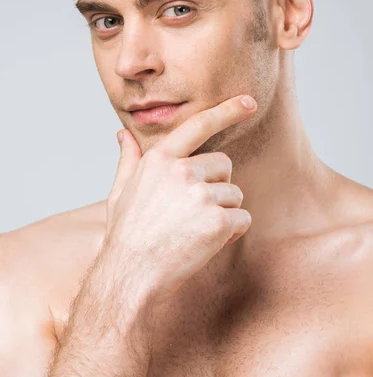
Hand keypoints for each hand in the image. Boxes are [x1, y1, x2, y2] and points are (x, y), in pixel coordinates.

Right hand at [105, 95, 256, 305]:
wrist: (130, 274)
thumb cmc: (126, 234)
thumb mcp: (120, 191)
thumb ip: (128, 160)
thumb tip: (122, 134)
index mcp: (160, 159)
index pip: (198, 126)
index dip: (225, 112)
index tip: (248, 102)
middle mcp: (181, 170)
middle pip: (225, 166)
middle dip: (218, 186)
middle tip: (194, 212)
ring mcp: (201, 195)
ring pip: (235, 195)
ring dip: (223, 213)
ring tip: (194, 231)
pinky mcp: (217, 221)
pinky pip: (242, 220)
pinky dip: (231, 234)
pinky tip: (206, 244)